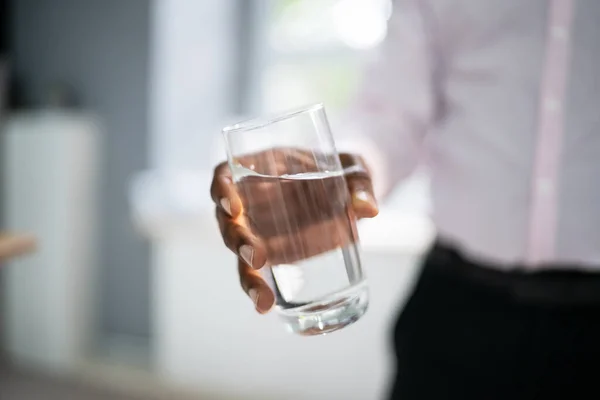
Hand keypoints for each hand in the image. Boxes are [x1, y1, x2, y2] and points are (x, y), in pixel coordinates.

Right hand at [210, 148, 377, 313]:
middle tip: (257, 259)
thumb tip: (368, 207)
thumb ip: (360, 183)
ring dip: (246, 275)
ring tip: (263, 298)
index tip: (232, 206)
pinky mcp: (269, 252)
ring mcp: (257, 228)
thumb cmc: (342, 172)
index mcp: (261, 168)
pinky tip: (265, 306)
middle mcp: (250, 200)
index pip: (225, 174)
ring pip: (238, 252)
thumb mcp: (353, 169)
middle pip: (228, 220)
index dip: (221, 190)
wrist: (348, 193)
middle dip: (237, 241)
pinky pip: (255, 270)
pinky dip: (258, 288)